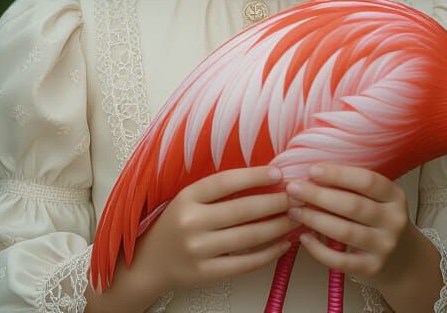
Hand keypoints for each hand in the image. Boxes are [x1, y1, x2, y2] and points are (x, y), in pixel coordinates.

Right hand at [126, 166, 296, 297]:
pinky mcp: (206, 273)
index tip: (278, 173)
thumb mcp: (187, 201)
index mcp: (186, 198)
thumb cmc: (174, 227)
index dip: (254, 176)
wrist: (148, 265)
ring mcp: (198, 250)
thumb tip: (262, 179)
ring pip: (249, 236)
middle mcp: (191, 222)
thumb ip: (216, 192)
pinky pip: (245, 263)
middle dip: (276, 202)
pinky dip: (268, 254)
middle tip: (297, 197)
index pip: (225, 182)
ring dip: (278, 226)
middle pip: (243, 209)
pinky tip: (283, 245)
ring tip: (296, 218)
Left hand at [284, 164, 426, 286]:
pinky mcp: (372, 268)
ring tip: (294, 211)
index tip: (311, 170)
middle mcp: (394, 221)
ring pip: (345, 232)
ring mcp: (384, 246)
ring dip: (315, 220)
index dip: (338, 174)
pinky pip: (340, 260)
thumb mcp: (378, 201)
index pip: (367, 181)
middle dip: (318, 196)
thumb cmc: (380, 222)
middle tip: (293, 189)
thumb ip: (353, 188)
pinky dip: (318, 249)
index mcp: (395, 197)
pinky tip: (304, 238)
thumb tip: (311, 175)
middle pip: (353, 205)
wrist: (403, 261)